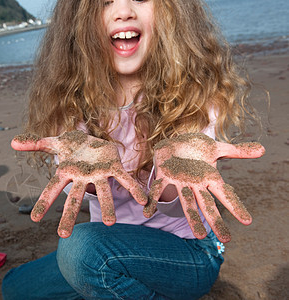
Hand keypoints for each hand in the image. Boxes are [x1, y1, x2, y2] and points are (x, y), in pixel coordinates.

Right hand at [11, 131, 147, 237]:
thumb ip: (35, 143)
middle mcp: (82, 178)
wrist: (94, 139)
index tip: (33, 219)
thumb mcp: (54, 142)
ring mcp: (99, 175)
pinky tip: (142, 200)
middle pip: (74, 199)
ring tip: (111, 223)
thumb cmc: (73, 146)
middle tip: (63, 235)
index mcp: (67, 173)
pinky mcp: (114, 167)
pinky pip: (124, 179)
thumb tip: (12, 142)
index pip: (52, 189)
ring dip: (107, 207)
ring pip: (103, 193)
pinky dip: (133, 189)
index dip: (43, 202)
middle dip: (69, 216)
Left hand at [145, 133, 264, 242]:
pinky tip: (147, 213)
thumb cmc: (195, 149)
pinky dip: (152, 201)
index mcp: (209, 177)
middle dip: (216, 220)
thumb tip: (262, 149)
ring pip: (186, 202)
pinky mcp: (163, 176)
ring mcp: (179, 182)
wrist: (173, 143)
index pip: (224, 193)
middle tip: (226, 239)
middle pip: (207, 204)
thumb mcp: (216, 148)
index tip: (247, 221)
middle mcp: (195, 184)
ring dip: (191, 218)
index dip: (235, 205)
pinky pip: (157, 190)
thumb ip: (237, 151)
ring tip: (197, 236)